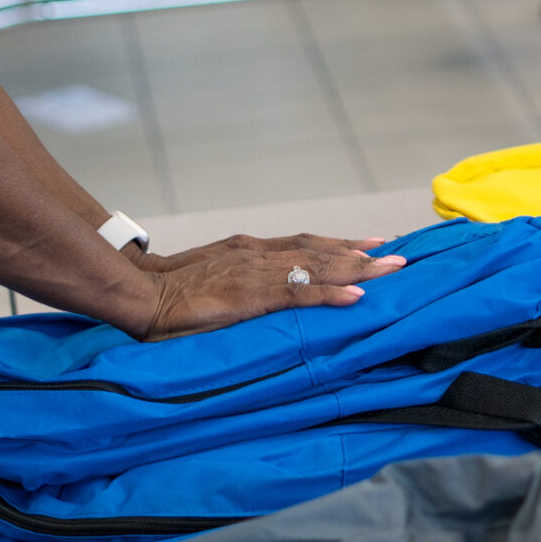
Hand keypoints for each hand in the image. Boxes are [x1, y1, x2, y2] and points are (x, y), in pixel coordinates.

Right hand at [131, 231, 386, 272]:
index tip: (375, 244)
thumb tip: (262, 291)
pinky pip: (299, 295)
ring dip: (359, 270)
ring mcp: (258, 274)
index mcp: (252, 250)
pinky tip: (357, 297)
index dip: (343, 245)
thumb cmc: (171, 290)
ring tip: (393, 272)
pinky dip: (331, 295)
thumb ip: (241, 279)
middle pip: (323, 251)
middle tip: (401, 258)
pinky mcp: (251, 297)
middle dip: (363, 255)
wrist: (139, 294)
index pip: (308, 244)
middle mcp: (261, 255)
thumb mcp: (213, 276)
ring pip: (319, 268)